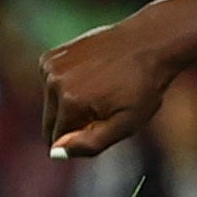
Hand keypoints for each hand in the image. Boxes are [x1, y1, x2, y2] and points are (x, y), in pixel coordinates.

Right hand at [40, 14, 185, 157]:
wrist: (147, 42)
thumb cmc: (143, 86)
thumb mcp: (127, 123)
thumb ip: (90, 143)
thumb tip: (55, 153)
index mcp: (70, 102)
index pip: (58, 139)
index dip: (81, 138)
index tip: (104, 125)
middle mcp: (53, 82)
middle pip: (51, 121)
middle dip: (74, 123)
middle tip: (105, 107)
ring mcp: (49, 66)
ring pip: (51, 103)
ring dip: (71, 104)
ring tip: (102, 89)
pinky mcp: (49, 57)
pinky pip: (51, 85)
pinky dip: (67, 86)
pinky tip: (92, 76)